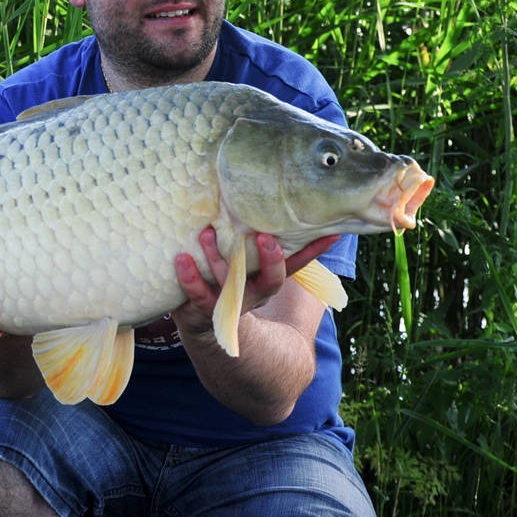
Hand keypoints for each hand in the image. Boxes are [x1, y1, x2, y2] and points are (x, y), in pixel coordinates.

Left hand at [171, 228, 338, 338]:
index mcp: (268, 277)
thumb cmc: (228, 275)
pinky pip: (198, 295)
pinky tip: (183, 258)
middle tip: (265, 238)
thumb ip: (256, 234)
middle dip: (272, 260)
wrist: (203, 322)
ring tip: (207, 232)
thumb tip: (271, 194)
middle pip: (272, 279)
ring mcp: (231, 302)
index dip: (316, 250)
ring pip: (229, 282)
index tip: (333, 233)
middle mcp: (255, 291)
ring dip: (218, 256)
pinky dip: (190, 277)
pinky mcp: (204, 307)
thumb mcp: (246, 258)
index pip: (298, 262)